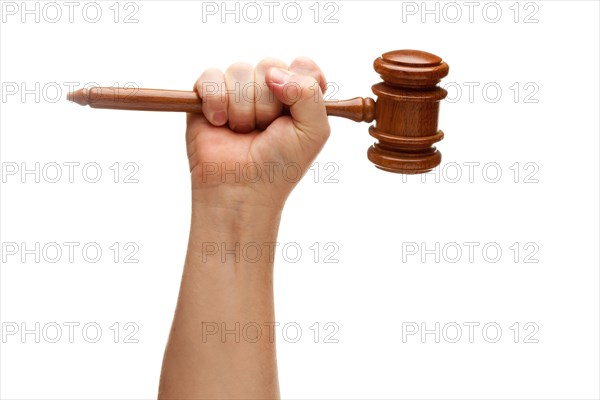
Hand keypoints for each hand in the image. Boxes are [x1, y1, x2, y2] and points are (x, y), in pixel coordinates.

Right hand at [185, 57, 330, 210]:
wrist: (241, 189)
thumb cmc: (280, 166)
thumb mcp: (314, 132)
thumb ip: (310, 93)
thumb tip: (274, 72)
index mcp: (297, 96)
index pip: (302, 65)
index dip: (298, 82)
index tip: (293, 110)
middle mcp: (268, 90)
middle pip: (270, 66)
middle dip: (268, 104)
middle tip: (265, 131)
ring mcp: (237, 92)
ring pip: (240, 70)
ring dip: (242, 108)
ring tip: (242, 132)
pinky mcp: (207, 96)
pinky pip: (211, 77)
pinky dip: (216, 101)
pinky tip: (219, 124)